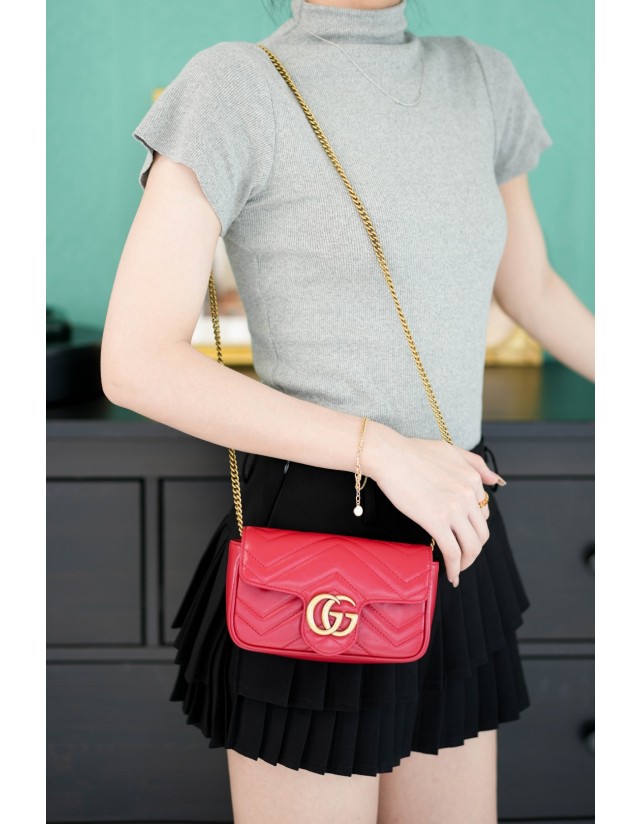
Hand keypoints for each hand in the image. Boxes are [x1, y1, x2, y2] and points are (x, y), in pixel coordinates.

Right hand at [362, 425, 505, 586]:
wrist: (389, 455)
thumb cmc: (413, 451)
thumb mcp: (451, 451)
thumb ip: (476, 464)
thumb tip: (496, 481)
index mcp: (473, 479)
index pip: (483, 513)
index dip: (473, 528)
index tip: (463, 536)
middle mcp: (469, 494)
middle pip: (481, 533)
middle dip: (473, 550)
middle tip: (463, 558)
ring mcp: (454, 508)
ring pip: (471, 546)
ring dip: (466, 563)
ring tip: (457, 569)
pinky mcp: (437, 520)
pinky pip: (453, 552)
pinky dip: (454, 568)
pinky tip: (451, 575)